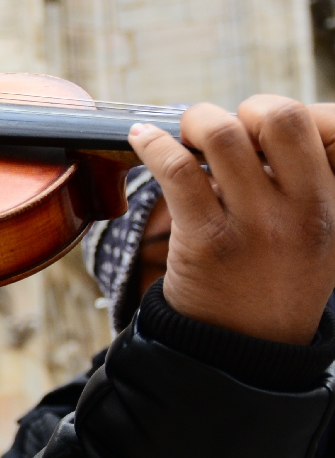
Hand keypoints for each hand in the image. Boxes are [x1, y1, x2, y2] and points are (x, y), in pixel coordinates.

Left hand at [129, 96, 334, 345]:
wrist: (245, 349)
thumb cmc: (274, 278)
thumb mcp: (317, 232)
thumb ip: (303, 178)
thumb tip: (267, 118)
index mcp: (331, 203)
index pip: (323, 123)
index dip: (282, 112)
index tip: (257, 126)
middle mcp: (301, 211)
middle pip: (279, 116)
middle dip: (244, 107)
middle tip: (220, 129)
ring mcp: (255, 226)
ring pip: (223, 135)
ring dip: (196, 121)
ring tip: (184, 135)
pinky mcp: (206, 240)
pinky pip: (175, 170)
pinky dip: (151, 143)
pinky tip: (140, 138)